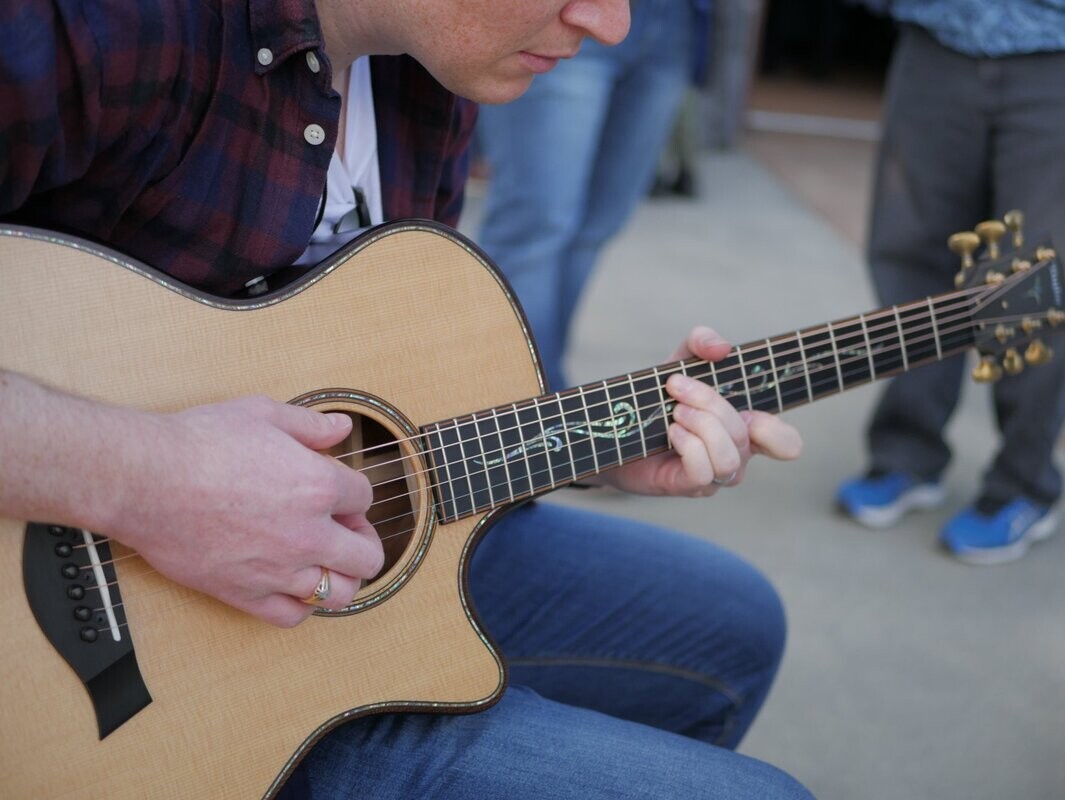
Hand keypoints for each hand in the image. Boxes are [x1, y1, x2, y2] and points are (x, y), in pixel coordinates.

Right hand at [111, 396, 382, 626]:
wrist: (144, 479)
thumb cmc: (198, 442)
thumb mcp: (262, 414)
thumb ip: (310, 425)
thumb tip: (342, 428)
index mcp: (319, 486)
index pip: (366, 497)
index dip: (354, 493)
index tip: (337, 490)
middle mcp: (308, 534)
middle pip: (367, 556)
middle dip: (363, 541)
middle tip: (345, 530)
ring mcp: (279, 569)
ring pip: (339, 593)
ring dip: (341, 577)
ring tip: (326, 561)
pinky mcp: (245, 594)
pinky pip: (292, 616)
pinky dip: (301, 605)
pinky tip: (293, 586)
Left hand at [598, 327, 801, 496]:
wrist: (613, 428)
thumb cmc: (655, 397)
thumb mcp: (679, 360)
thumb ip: (701, 342)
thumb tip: (722, 347)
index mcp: (743, 428)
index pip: (786, 444)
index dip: (776, 430)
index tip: (747, 410)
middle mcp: (734, 455)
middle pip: (745, 434)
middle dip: (709, 402)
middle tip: (676, 385)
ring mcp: (712, 476)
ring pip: (730, 457)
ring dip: (701, 426)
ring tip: (674, 413)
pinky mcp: (686, 486)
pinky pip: (703, 472)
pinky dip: (689, 445)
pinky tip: (671, 431)